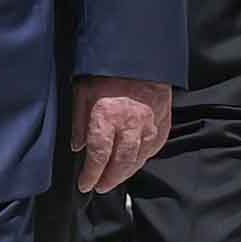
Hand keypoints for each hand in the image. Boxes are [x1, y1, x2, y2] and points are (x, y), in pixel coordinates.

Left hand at [70, 77, 170, 194]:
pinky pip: (155, 146)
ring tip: (115, 179)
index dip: (91, 174)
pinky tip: (136, 162)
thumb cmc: (106, 71)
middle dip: (109, 179)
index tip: (85, 185)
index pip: (98, 156)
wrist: (138, 54)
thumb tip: (77, 147)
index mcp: (107, 118)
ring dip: (126, 172)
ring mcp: (149, 124)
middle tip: (100, 187)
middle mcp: (130, 125)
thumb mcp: (82, 92)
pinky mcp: (162, 120)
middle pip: (120, 163)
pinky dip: (144, 157)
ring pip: (139, 158)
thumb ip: (79, 122)